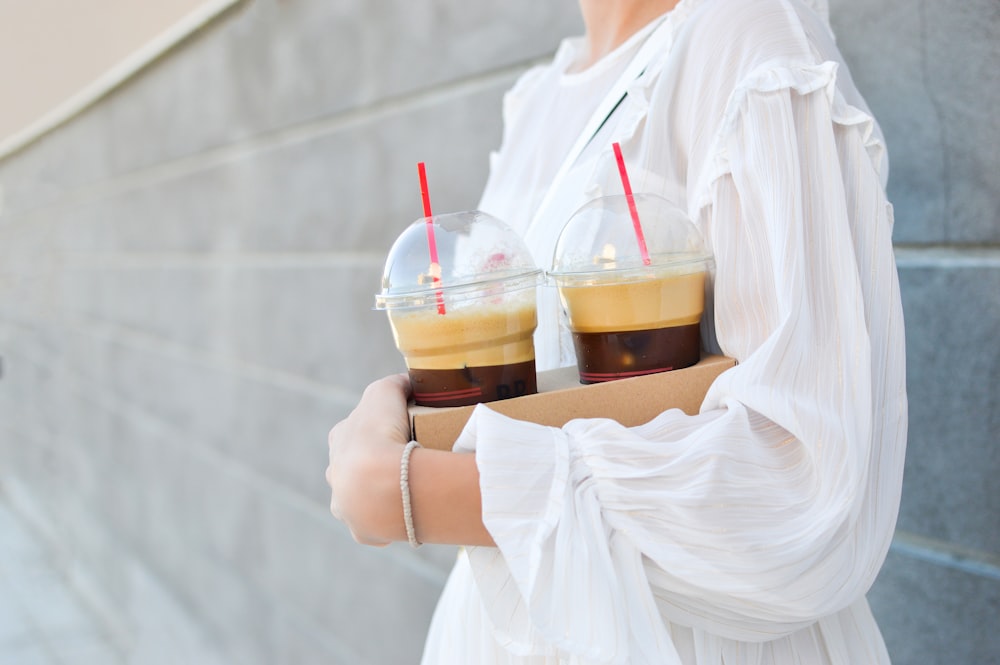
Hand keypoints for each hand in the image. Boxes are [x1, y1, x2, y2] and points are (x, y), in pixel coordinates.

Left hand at [326, 373, 411, 545]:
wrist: (380, 485)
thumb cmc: (380, 434)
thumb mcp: (385, 393)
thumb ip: (395, 384)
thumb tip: (407, 382)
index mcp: (338, 441)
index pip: (355, 431)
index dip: (378, 429)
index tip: (401, 430)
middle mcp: (335, 474)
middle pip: (355, 467)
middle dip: (376, 465)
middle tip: (407, 463)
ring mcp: (346, 505)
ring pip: (360, 499)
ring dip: (378, 496)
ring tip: (408, 491)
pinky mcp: (362, 530)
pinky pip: (377, 526)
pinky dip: (389, 521)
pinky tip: (407, 514)